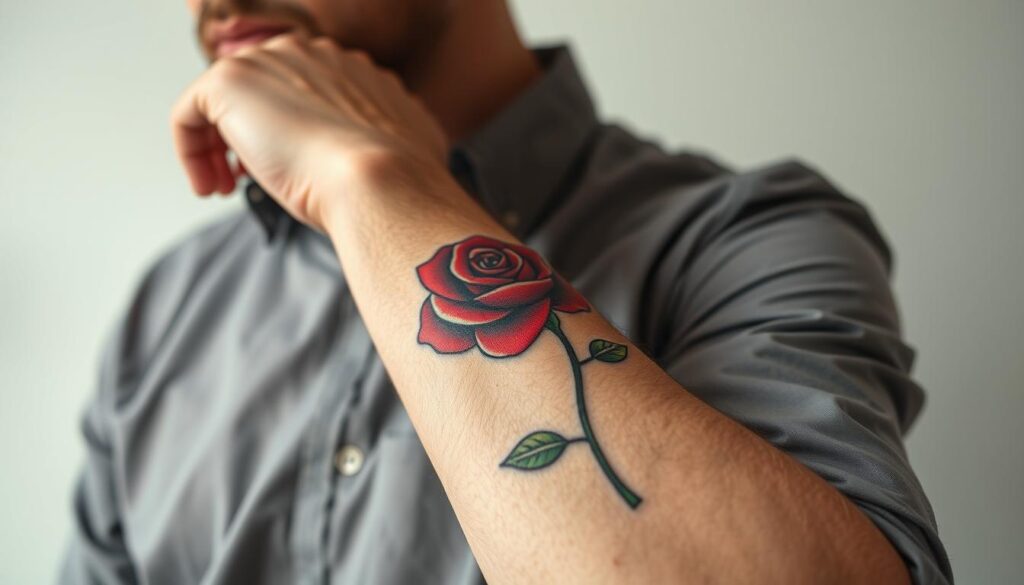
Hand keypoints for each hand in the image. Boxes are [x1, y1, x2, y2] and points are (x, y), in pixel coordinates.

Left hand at [170, 31, 448, 232]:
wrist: (382, 182)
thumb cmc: (397, 182)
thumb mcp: (408, 151)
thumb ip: (394, 142)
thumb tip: (411, 161)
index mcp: (353, 69)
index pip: (301, 92)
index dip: (286, 135)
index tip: (285, 174)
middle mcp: (311, 53)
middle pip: (260, 92)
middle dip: (248, 139)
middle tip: (244, 183)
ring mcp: (269, 61)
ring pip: (225, 103)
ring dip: (217, 147)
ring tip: (224, 188)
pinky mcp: (228, 81)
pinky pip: (189, 114)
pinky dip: (190, 152)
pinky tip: (211, 188)